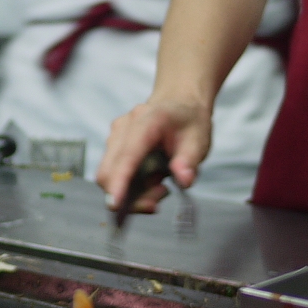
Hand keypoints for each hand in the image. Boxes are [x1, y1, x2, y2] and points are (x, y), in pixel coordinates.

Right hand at [96, 96, 212, 214]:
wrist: (179, 103)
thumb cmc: (188, 121)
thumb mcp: (199, 140)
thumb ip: (190, 161)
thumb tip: (184, 180)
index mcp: (147, 121)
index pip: (127, 155)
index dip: (119, 181)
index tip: (116, 205)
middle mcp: (124, 128)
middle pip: (108, 171)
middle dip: (128, 197)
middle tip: (159, 197)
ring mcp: (114, 137)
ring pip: (108, 177)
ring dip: (131, 194)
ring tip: (160, 186)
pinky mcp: (112, 147)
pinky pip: (113, 176)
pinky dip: (129, 188)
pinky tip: (151, 182)